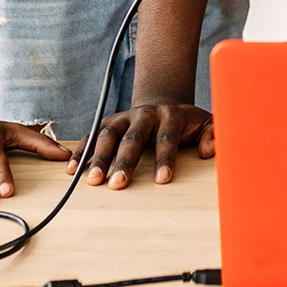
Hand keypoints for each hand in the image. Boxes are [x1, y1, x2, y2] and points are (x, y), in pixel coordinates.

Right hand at [68, 102, 213, 188]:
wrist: (164, 102)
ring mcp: (125, 116)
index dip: (165, 158)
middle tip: (118, 184)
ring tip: (92, 180)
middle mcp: (146, 114)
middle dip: (126, 161)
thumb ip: (214, 134)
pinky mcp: (109, 121)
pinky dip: (81, 151)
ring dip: (99, 157)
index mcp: (171, 115)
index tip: (162, 179)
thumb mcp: (206, 122)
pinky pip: (92, 134)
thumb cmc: (186, 122)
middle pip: (134, 137)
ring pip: (109, 134)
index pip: (168, 138)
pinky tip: (72, 170)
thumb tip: (211, 150)